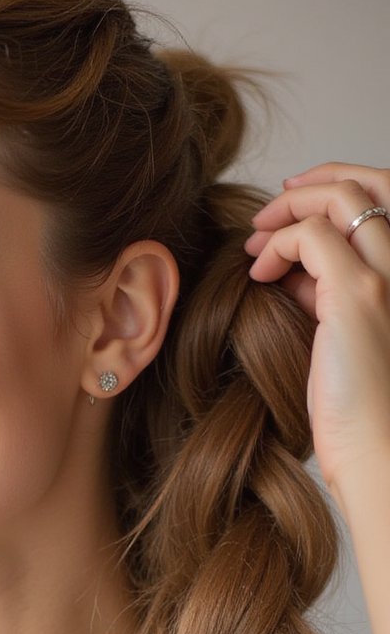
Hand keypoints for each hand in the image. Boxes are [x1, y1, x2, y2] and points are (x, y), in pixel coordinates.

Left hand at [243, 163, 389, 510]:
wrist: (375, 448)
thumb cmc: (352, 406)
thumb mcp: (334, 333)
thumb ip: (321, 294)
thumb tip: (289, 270)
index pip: (377, 200)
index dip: (331, 190)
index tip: (286, 208)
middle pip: (364, 185)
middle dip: (309, 185)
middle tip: (266, 213)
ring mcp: (385, 276)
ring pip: (339, 197)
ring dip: (288, 208)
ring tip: (256, 242)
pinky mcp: (357, 293)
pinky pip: (311, 234)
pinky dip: (277, 244)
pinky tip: (258, 275)